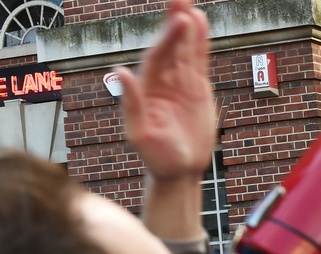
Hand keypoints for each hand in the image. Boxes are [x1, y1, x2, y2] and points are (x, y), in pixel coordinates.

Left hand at [118, 0, 214, 181]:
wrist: (178, 170)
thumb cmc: (156, 157)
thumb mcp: (140, 134)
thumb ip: (131, 104)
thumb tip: (119, 72)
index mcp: (147, 89)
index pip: (157, 57)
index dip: (168, 38)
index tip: (180, 19)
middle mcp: (162, 81)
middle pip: (169, 46)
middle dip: (174, 23)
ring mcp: (180, 83)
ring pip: (184, 49)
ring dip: (187, 27)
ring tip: (189, 4)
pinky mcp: (196, 89)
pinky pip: (198, 60)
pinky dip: (200, 42)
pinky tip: (200, 23)